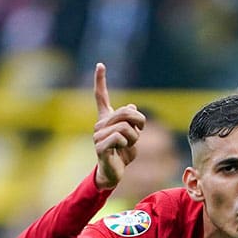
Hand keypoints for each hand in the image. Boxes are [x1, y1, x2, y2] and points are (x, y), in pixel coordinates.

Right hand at [93, 63, 144, 190]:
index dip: (100, 80)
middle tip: (138, 133)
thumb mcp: (132, 135)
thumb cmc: (122, 155)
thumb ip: (132, 122)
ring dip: (134, 137)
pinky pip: (119, 137)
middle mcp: (99, 124)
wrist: (114, 173)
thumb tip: (132, 106)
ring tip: (129, 146)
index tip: (100, 64)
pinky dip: (127, 144)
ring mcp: (98, 135)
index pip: (101, 96)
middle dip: (139, 122)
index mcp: (106, 119)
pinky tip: (121, 150)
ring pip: (125, 126)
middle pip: (126, 111)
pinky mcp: (100, 146)